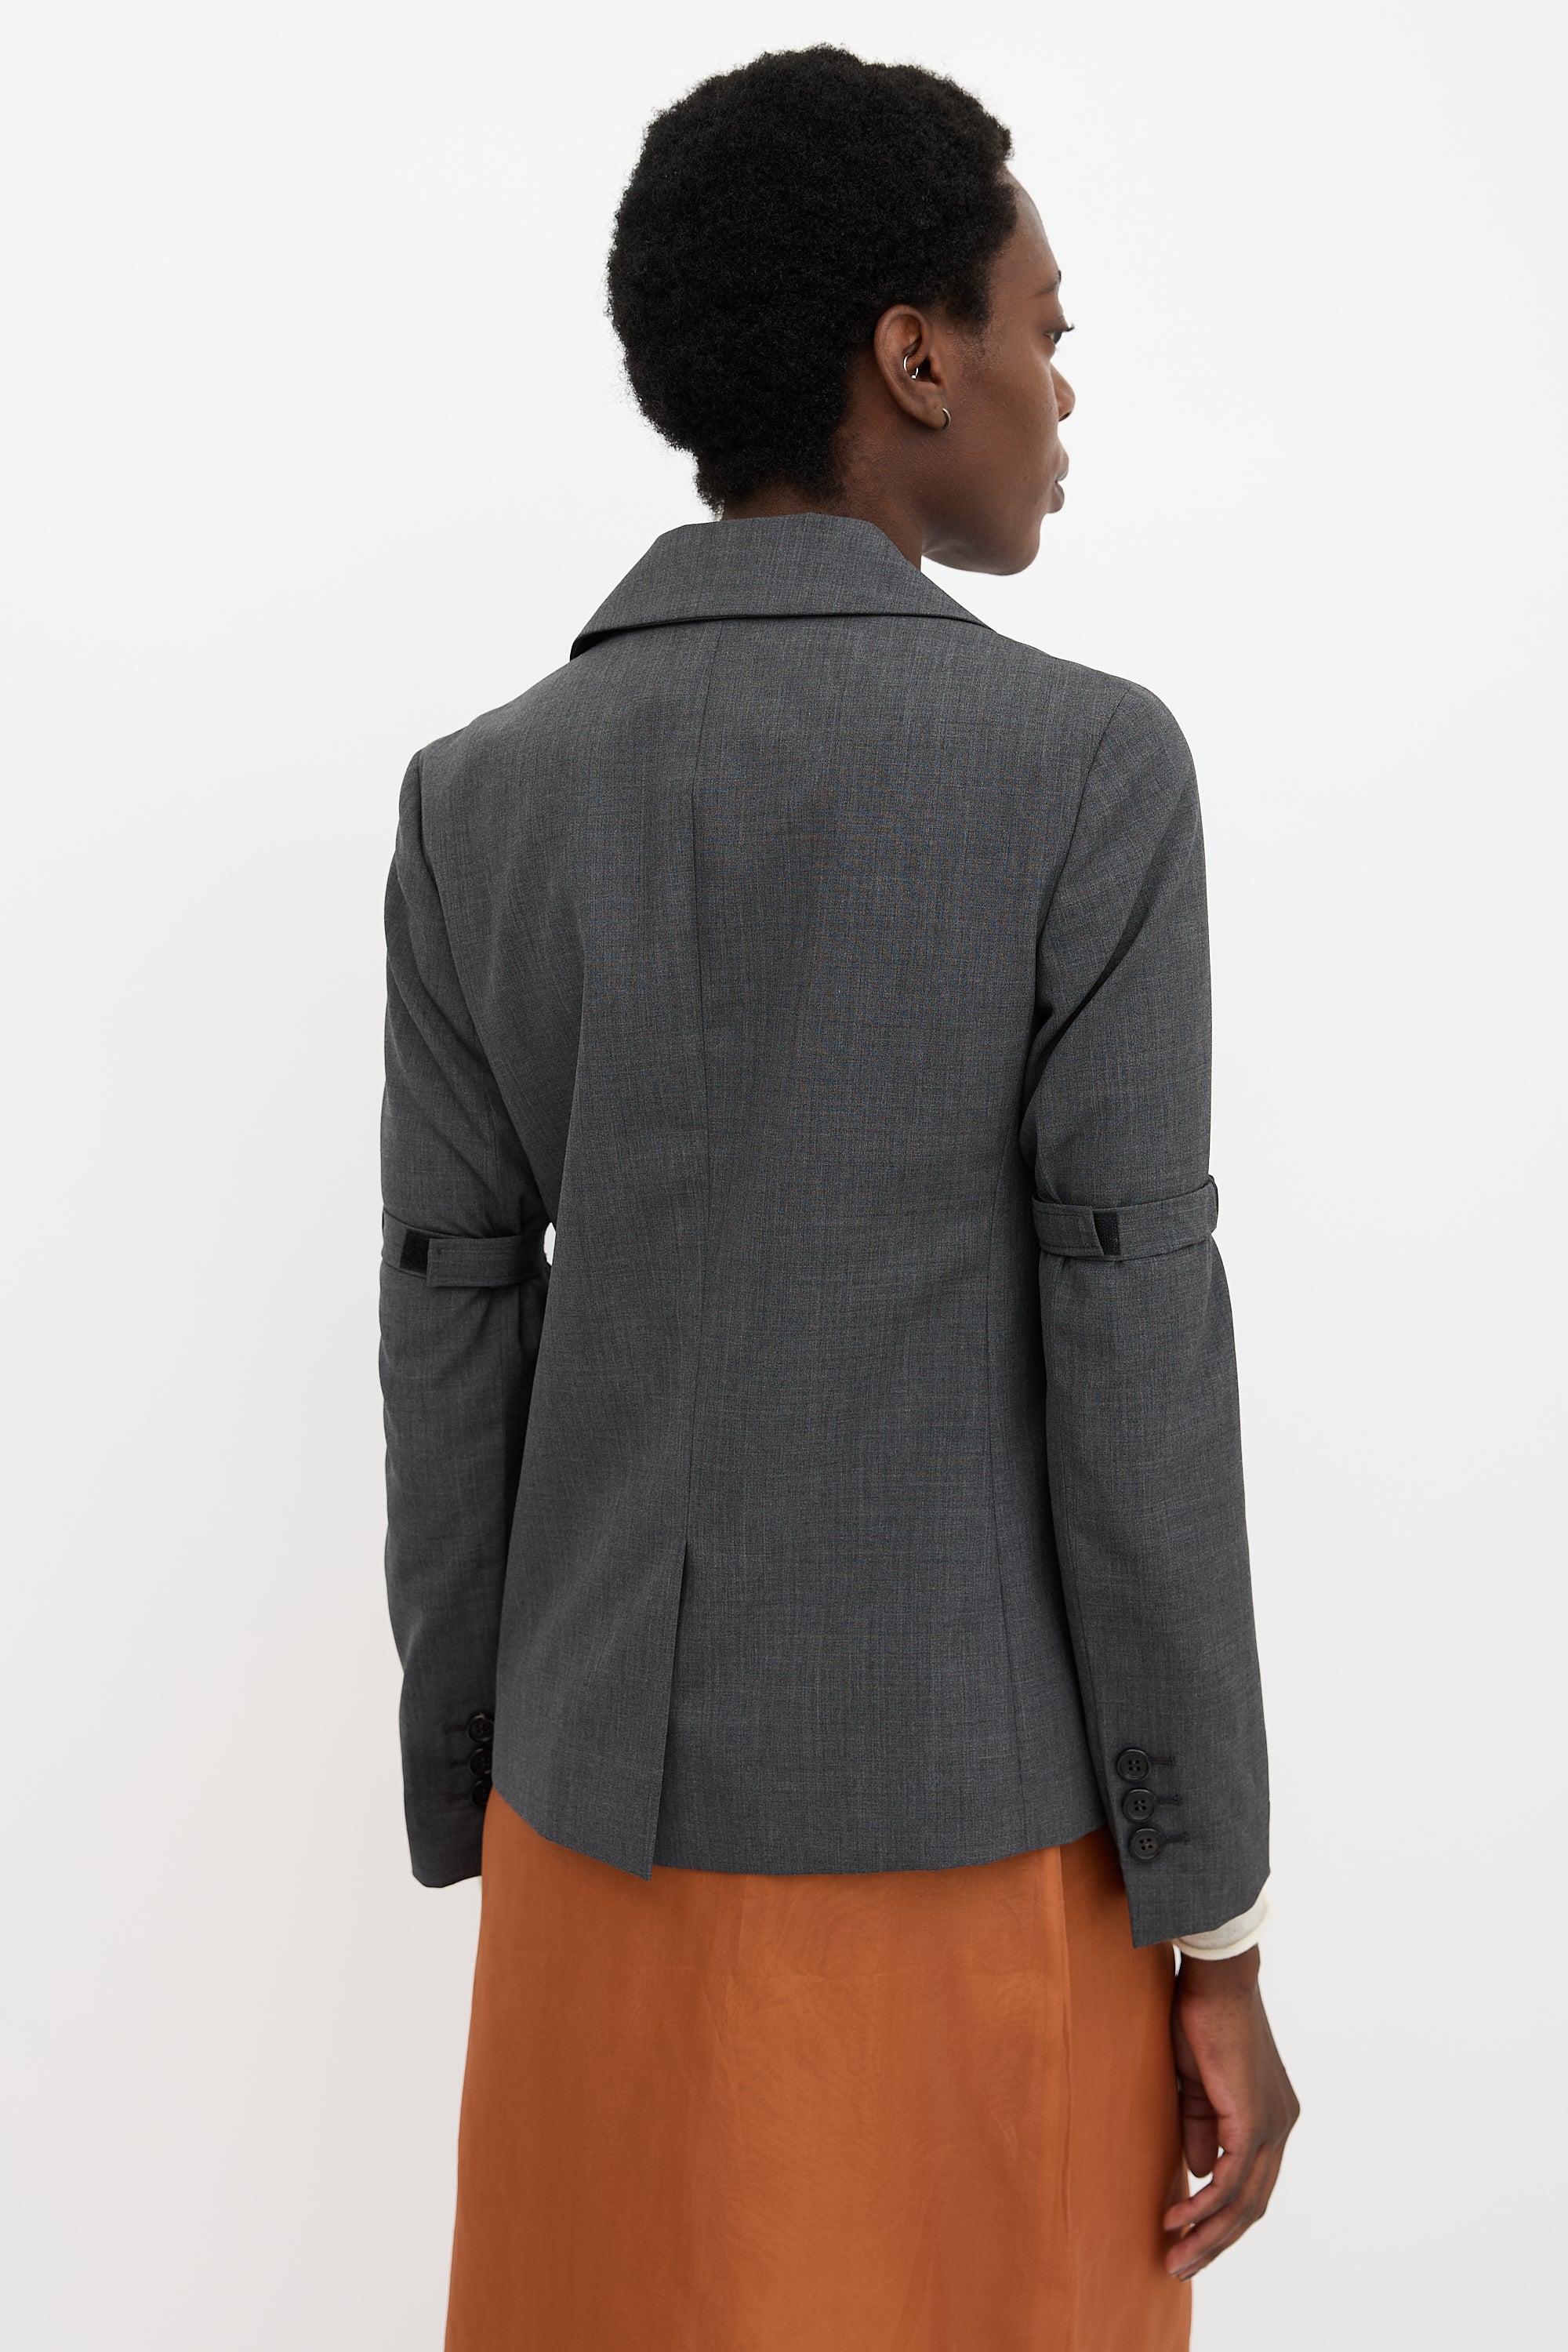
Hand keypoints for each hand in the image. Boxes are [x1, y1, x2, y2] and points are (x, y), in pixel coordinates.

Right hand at [1163, 1945, 1298, 2278]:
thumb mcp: (1196, 2086)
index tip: (1188, 2238)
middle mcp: (1281, 2126)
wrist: (1215, 1980)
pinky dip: (1203, 2205)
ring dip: (1207, 2234)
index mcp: (1272, 2116)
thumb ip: (1200, 2129)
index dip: (1222, 2218)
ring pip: (1244, 2201)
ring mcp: (1271, 2125)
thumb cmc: (1202, 2020)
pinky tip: (1177, 2219)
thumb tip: (1197, 2175)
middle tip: (1180, 2265)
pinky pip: (1230, 2179)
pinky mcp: (1252, 2119)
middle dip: (1216, 2241)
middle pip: (1253, 2204)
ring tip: (1174, 2256)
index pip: (1252, 2184)